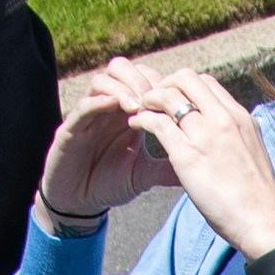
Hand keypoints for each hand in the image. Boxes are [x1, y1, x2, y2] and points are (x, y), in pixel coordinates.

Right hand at [37, 80, 168, 227]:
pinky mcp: (70, 129)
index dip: (159, 84)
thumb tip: (204, 166)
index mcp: (126, 113)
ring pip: (102, 80)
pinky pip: (83, 106)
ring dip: (122, 87)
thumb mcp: (144, 174)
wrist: (79, 204)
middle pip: (122, 69)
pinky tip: (114, 106)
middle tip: (154, 98)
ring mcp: (88, 116)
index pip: (144, 81)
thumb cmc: (110, 184)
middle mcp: (107, 108)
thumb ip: (169, 166)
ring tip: (137, 104)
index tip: (174, 98)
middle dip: (141, 79)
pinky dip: (98, 102)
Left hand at [110, 61, 274, 262]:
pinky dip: (142, 119)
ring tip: (139, 111)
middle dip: (164, 84)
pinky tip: (136, 125)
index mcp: (240, 118)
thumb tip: (230, 137)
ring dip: (149, 99)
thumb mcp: (251, 153)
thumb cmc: (257, 197)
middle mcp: (223, 119)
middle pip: (186, 78)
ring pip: (169, 96)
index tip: (173, 100)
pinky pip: (157, 123)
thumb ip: (237, 137)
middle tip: (152, 101)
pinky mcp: (187, 156)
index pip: (207, 83)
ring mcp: (205, 135)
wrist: (263, 221)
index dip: (184, 86)